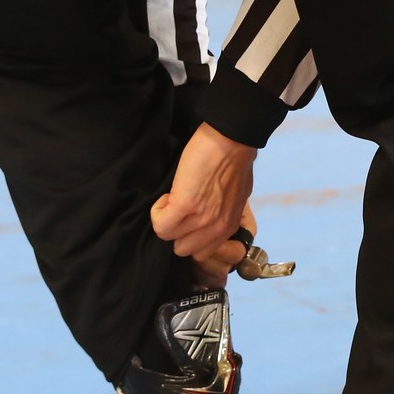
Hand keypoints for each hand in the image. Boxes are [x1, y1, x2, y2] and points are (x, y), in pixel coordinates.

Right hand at [152, 122, 257, 285]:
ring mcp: (201, 219)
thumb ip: (222, 211)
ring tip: (173, 197)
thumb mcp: (235, 194)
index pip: (202, 252)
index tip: (191, 215)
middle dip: (177, 229)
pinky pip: (160, 224)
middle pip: (184, 249)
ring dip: (166, 218)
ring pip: (168, 237)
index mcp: (229, 226)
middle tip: (180, 206)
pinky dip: (158, 210)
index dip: (191, 234)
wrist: (232, 140)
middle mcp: (216, 228)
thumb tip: (208, 213)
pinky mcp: (185, 206)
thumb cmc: (233, 159)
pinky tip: (168, 194)